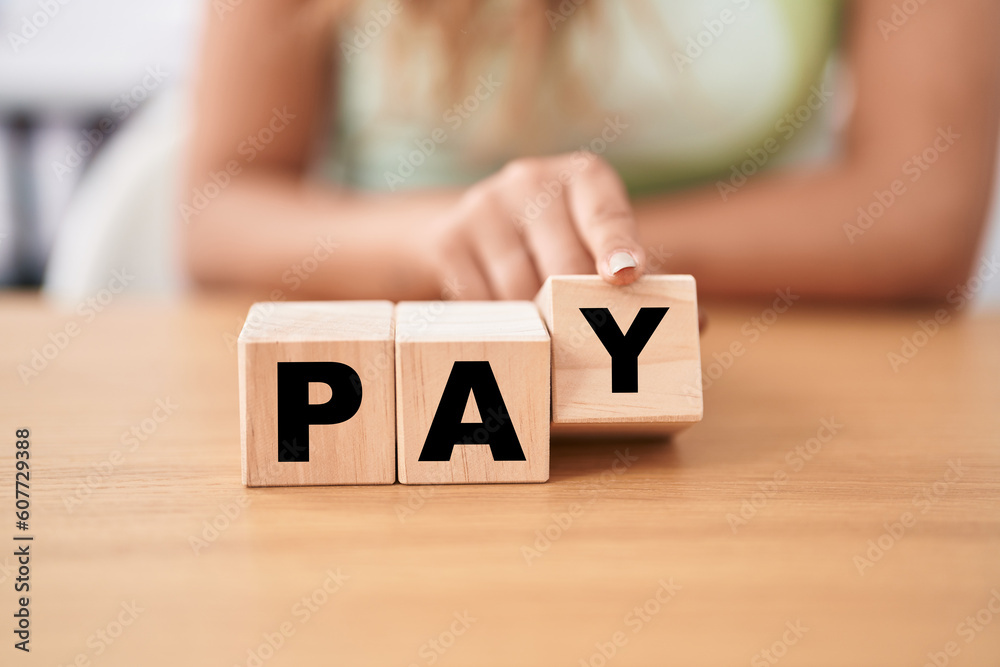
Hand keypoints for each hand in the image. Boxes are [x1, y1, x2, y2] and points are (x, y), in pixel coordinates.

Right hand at [424, 153, 645, 299]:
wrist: (481, 225)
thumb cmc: (561, 241)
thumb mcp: (594, 239)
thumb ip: (620, 267)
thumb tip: (636, 300)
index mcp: (584, 177)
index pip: (605, 216)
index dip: (616, 247)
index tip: (624, 273)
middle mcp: (533, 180)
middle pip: (563, 265)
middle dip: (574, 306)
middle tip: (580, 332)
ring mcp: (486, 206)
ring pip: (520, 290)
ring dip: (535, 319)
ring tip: (541, 320)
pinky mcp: (450, 240)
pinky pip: (483, 302)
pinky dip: (499, 321)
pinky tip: (507, 315)